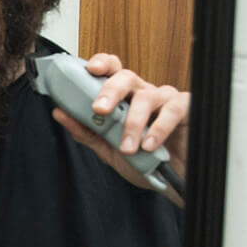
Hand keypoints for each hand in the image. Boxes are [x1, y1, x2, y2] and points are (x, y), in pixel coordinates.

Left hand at [51, 53, 188, 205]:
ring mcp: (166, 100)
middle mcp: (144, 94)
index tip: (89, 69)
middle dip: (110, 90)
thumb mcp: (109, 149)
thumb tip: (60, 113)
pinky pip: (173, 109)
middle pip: (126, 77)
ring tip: (127, 147)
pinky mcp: (187, 109)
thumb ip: (87, 131)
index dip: (102, 64)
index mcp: (125, 98)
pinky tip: (149, 145)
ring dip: (133, 122)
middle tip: (99, 110)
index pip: (112, 71)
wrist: (174, 182)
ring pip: (146, 95)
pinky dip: (159, 127)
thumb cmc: (144, 160)